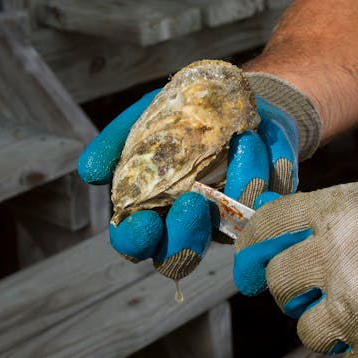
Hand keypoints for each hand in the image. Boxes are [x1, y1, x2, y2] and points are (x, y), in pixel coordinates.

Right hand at [78, 84, 299, 278]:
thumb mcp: (142, 118)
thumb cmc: (180, 116)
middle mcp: (189, 224)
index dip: (136, 242)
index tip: (142, 223)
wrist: (239, 100)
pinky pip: (269, 210)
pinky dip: (268, 184)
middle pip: (180, 257)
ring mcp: (228, 220)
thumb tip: (89, 173)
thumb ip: (115, 143)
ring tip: (242, 147)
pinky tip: (264, 154)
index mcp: (152, 210)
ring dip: (235, 195)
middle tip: (191, 202)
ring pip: (229, 236)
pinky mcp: (265, 207)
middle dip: (184, 237)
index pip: (136, 242)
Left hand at [234, 176, 357, 357]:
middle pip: (280, 284)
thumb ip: (332, 210)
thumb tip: (279, 226)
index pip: (267, 226)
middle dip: (289, 292)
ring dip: (328, 326)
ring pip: (307, 330)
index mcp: (341, 210)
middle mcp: (341, 253)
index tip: (250, 267)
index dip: (250, 249)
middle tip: (311, 292)